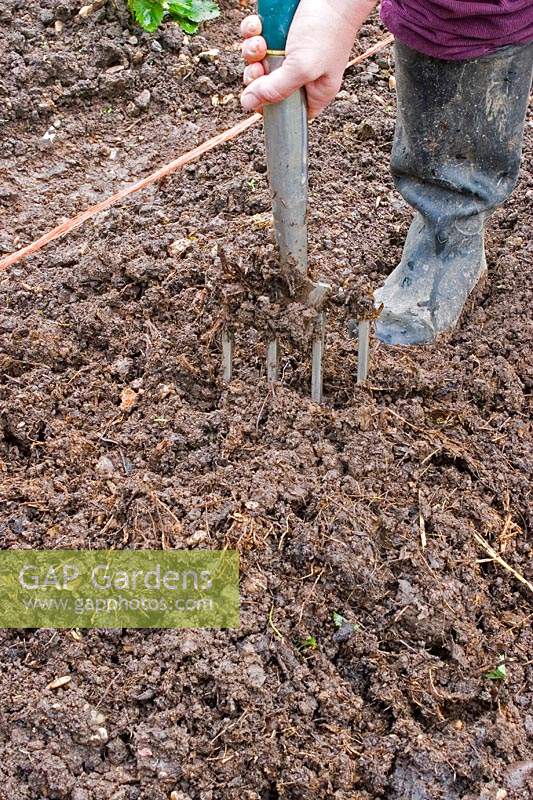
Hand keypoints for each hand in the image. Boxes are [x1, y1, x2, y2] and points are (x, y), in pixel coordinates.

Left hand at [240, 0, 376, 117]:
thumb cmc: (327, 30)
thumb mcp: (303, 68)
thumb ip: (276, 90)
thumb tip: (249, 104)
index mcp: (313, 92)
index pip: (284, 112)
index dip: (267, 107)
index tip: (258, 96)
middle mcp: (298, 75)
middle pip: (264, 89)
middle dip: (255, 77)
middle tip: (259, 67)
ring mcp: (286, 53)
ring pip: (256, 62)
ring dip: (251, 51)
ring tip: (261, 42)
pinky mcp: (277, 32)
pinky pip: (253, 37)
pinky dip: (251, 31)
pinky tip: (258, 26)